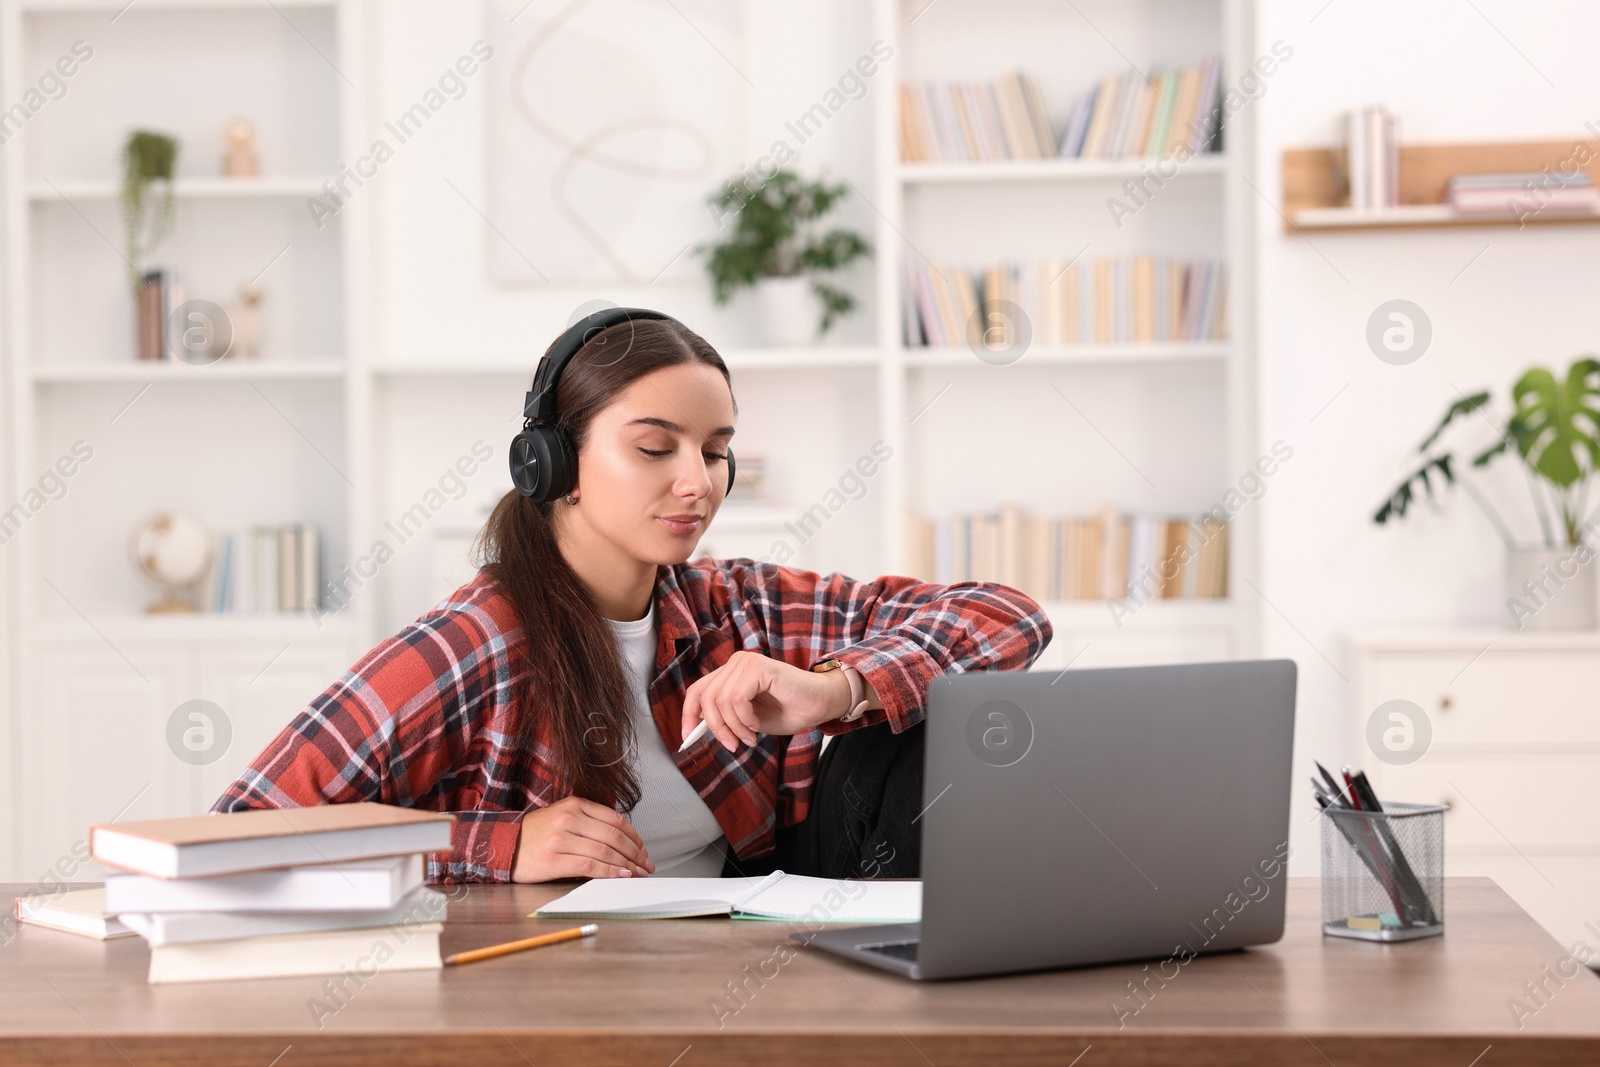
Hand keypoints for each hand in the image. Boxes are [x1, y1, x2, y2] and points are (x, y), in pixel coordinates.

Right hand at [509, 796, 655, 882]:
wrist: (501, 846)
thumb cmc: (535, 834)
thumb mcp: (562, 818)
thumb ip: (589, 823)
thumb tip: (621, 842)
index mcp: (574, 804)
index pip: (615, 819)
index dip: (634, 836)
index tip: (643, 849)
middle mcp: (569, 818)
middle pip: (613, 835)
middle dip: (635, 852)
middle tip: (646, 865)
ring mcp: (560, 838)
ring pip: (605, 851)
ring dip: (626, 865)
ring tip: (637, 874)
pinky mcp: (553, 859)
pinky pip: (589, 865)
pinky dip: (609, 872)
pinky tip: (620, 876)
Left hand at [680, 650, 848, 752]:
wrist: (821, 704)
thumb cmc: (789, 710)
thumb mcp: (747, 720)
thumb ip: (724, 718)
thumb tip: (696, 729)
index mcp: (730, 673)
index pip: (697, 690)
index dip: (688, 714)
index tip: (687, 738)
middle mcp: (736, 662)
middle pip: (705, 697)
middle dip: (716, 728)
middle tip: (733, 745)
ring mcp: (746, 662)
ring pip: (720, 700)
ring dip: (734, 727)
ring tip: (750, 737)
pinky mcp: (759, 667)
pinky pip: (737, 698)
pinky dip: (744, 718)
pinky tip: (757, 725)